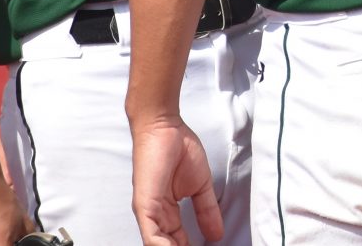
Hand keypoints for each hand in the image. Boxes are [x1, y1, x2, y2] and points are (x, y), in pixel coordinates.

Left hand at [132, 116, 223, 245]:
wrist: (164, 127)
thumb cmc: (178, 149)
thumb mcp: (200, 185)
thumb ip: (207, 209)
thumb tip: (217, 232)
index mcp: (167, 212)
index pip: (177, 240)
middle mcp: (155, 216)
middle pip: (167, 245)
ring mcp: (148, 212)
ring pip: (158, 244)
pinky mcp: (144, 206)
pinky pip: (151, 235)